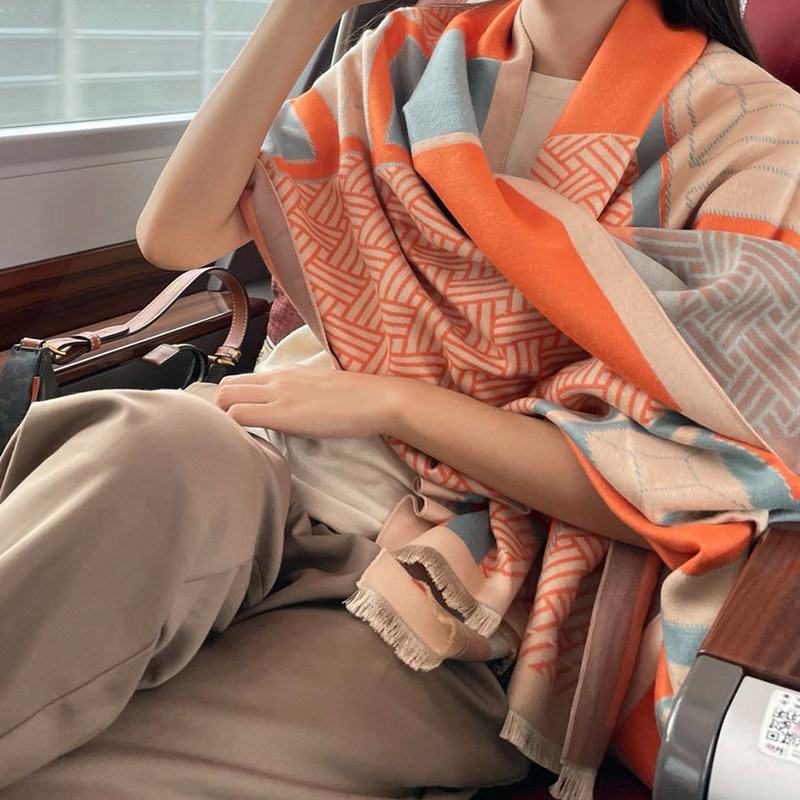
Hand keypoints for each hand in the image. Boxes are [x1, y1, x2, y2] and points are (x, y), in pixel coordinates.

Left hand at [212, 364, 402, 437]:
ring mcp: (278, 394)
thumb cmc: (360, 398)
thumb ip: (304, 394)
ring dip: (221, 418)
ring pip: (225, 398)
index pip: (244, 380)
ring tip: (231, 440)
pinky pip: (238, 416)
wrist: (379, 398)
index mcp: (288, 372)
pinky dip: (231, 429)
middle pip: (227, 386)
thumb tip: (296, 408)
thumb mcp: (324, 388)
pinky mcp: (282, 414)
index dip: (233, 400)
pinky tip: (241, 444)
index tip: (236, 421)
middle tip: (227, 433)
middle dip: (218, 409)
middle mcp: (277, 379)